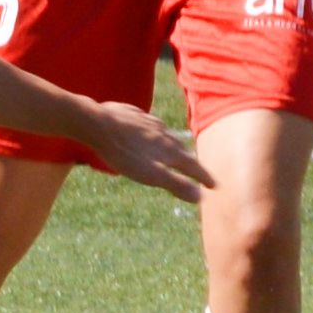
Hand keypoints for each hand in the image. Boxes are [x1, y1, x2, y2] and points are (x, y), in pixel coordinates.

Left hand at [83, 100, 211, 204]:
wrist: (98, 124)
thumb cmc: (123, 153)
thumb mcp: (150, 174)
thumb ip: (176, 184)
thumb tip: (199, 197)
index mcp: (170, 150)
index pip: (193, 166)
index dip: (204, 177)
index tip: (214, 186)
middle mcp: (165, 134)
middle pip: (182, 150)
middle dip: (191, 162)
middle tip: (197, 171)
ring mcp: (150, 123)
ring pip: (167, 136)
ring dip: (174, 146)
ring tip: (175, 153)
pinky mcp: (135, 115)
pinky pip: (150, 125)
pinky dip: (155, 134)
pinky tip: (149, 135)